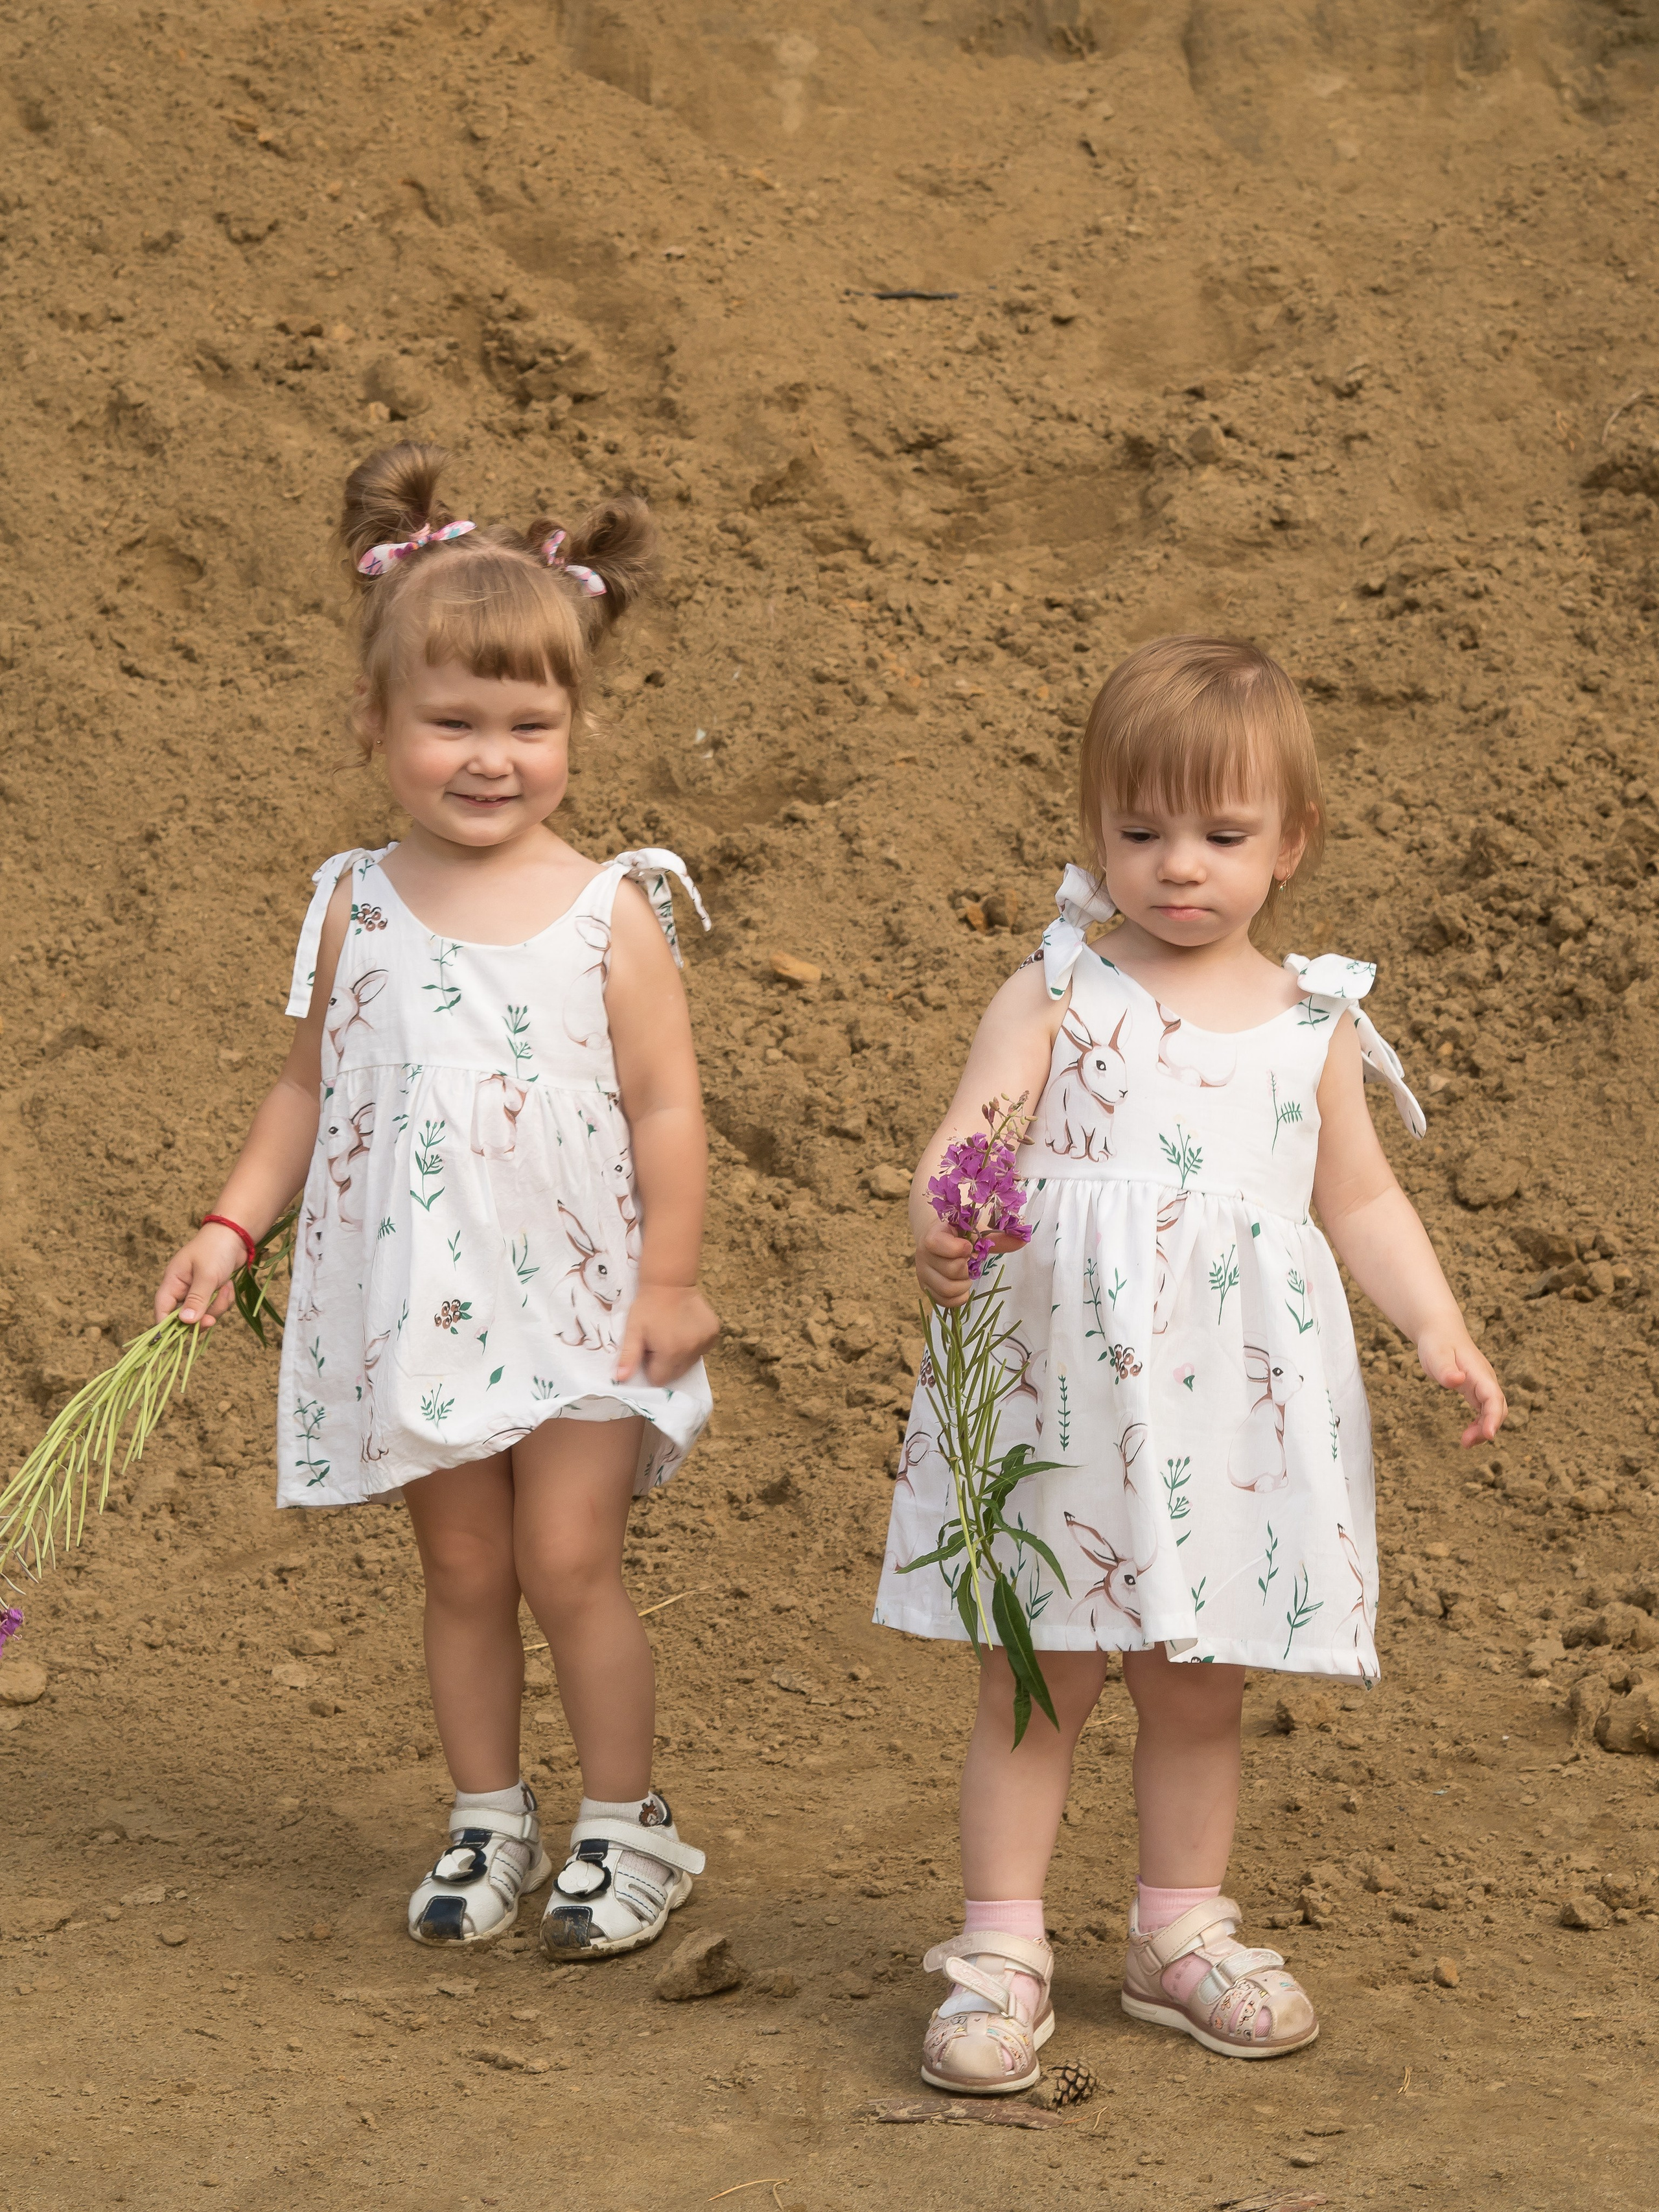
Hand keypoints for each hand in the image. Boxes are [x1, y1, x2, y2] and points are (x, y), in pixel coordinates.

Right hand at [154, 1224, 247, 1328]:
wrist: (235, 1235)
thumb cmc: (216, 1249)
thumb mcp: (207, 1275)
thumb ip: (196, 1299)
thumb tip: (185, 1322)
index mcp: (172, 1282)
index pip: (162, 1309)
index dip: (167, 1326)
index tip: (180, 1336)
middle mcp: (181, 1289)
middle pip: (184, 1317)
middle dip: (201, 1318)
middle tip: (213, 1319)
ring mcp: (196, 1291)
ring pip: (203, 1314)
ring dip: (217, 1306)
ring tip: (226, 1288)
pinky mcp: (210, 1292)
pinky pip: (215, 1306)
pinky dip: (224, 1300)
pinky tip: (229, 1285)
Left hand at [615, 1282, 719, 1387]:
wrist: (670, 1282)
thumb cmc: (648, 1307)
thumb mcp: (633, 1330)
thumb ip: (628, 1356)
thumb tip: (621, 1378)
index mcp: (670, 1353)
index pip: (659, 1379)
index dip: (651, 1366)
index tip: (649, 1349)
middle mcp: (691, 1351)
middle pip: (676, 1373)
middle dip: (666, 1362)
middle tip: (660, 1340)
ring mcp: (705, 1342)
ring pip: (690, 1362)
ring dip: (681, 1354)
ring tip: (672, 1333)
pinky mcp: (714, 1333)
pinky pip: (702, 1350)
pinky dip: (693, 1345)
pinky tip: (686, 1329)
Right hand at [915, 1224, 1024, 1308]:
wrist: (940, 1238)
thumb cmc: (960, 1233)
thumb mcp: (976, 1230)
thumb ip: (998, 1237)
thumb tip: (1023, 1241)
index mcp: (933, 1235)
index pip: (938, 1244)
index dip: (959, 1248)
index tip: (969, 1246)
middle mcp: (922, 1256)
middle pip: (950, 1270)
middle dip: (967, 1268)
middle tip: (970, 1261)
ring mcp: (923, 1275)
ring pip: (947, 1289)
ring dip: (964, 1284)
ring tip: (967, 1274)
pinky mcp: (927, 1289)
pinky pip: (944, 1302)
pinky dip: (959, 1297)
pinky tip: (964, 1287)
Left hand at [1417, 1325, 1506, 1446]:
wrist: (1440, 1331)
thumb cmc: (1437, 1342)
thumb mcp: (1436, 1354)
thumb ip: (1445, 1368)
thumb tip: (1457, 1380)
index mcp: (1479, 1372)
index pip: (1493, 1396)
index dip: (1493, 1416)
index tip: (1489, 1435)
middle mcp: (1486, 1379)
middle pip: (1497, 1407)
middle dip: (1487, 1427)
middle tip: (1466, 1443)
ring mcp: (1483, 1385)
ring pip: (1492, 1411)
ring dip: (1483, 1429)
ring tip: (1465, 1443)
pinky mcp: (1476, 1390)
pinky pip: (1484, 1411)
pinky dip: (1479, 1424)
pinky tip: (1468, 1434)